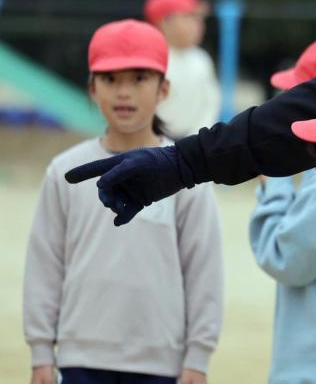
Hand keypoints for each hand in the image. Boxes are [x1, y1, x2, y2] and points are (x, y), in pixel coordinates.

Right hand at [64, 146, 193, 225]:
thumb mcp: (138, 164)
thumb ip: (119, 173)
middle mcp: (122, 178)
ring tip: (121, 209)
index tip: (67, 178)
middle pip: (105, 192)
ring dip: (115, 207)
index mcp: (118, 165)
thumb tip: (100, 185)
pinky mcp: (141, 200)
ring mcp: (131, 190)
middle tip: (111, 203)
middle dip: (105, 198)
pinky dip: (123, 217)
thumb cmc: (158, 161)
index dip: (81, 173)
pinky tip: (120, 221)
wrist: (181, 169)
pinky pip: (127, 211)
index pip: (95, 169)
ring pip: (115, 203)